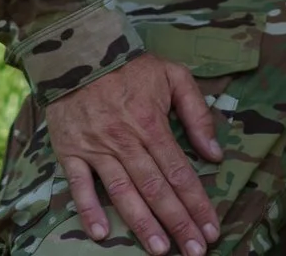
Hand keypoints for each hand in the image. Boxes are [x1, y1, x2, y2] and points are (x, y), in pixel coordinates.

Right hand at [46, 54, 223, 254]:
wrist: (78, 50)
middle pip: (157, 188)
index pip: (180, 172)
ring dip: (142, 224)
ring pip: (123, 192)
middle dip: (178, 222)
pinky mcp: (70, 151)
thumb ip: (197, 113)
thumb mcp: (173, 75)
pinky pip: (79, 185)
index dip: (198, 203)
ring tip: (159, 250)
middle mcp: (125, 139)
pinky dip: (89, 210)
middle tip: (194, 252)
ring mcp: (96, 147)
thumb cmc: (130, 66)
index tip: (212, 229)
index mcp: (152, 122)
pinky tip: (101, 234)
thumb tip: (215, 153)